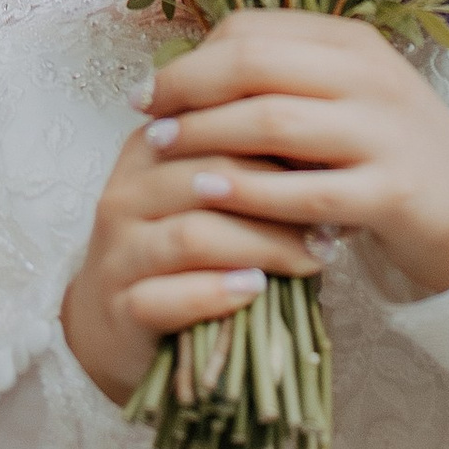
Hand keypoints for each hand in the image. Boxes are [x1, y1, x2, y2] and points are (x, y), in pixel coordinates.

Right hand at [61, 84, 329, 406]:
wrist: (116, 322)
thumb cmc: (184, 249)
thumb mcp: (210, 197)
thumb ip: (250, 167)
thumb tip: (329, 150)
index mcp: (149, 149)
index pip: (213, 125)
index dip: (276, 142)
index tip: (331, 164)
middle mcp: (126, 194)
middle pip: (208, 178)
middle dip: (280, 200)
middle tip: (333, 223)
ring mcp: (117, 253)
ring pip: (192, 236)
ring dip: (262, 246)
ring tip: (312, 258)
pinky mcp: (118, 308)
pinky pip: (166, 297)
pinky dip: (216, 293)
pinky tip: (256, 290)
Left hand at [138, 11, 448, 306]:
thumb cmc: (380, 148)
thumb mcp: (341, 96)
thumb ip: (281, 77)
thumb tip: (184, 73)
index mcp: (353, 43)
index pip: (255, 31)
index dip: (191, 59)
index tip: (150, 91)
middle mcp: (372, 77)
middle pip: (257, 65)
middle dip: (189, 90)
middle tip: (148, 119)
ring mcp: (386, 133)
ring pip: (275, 123)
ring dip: (209, 136)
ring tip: (165, 152)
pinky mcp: (393, 193)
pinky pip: (307, 191)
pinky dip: (252, 193)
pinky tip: (212, 195)